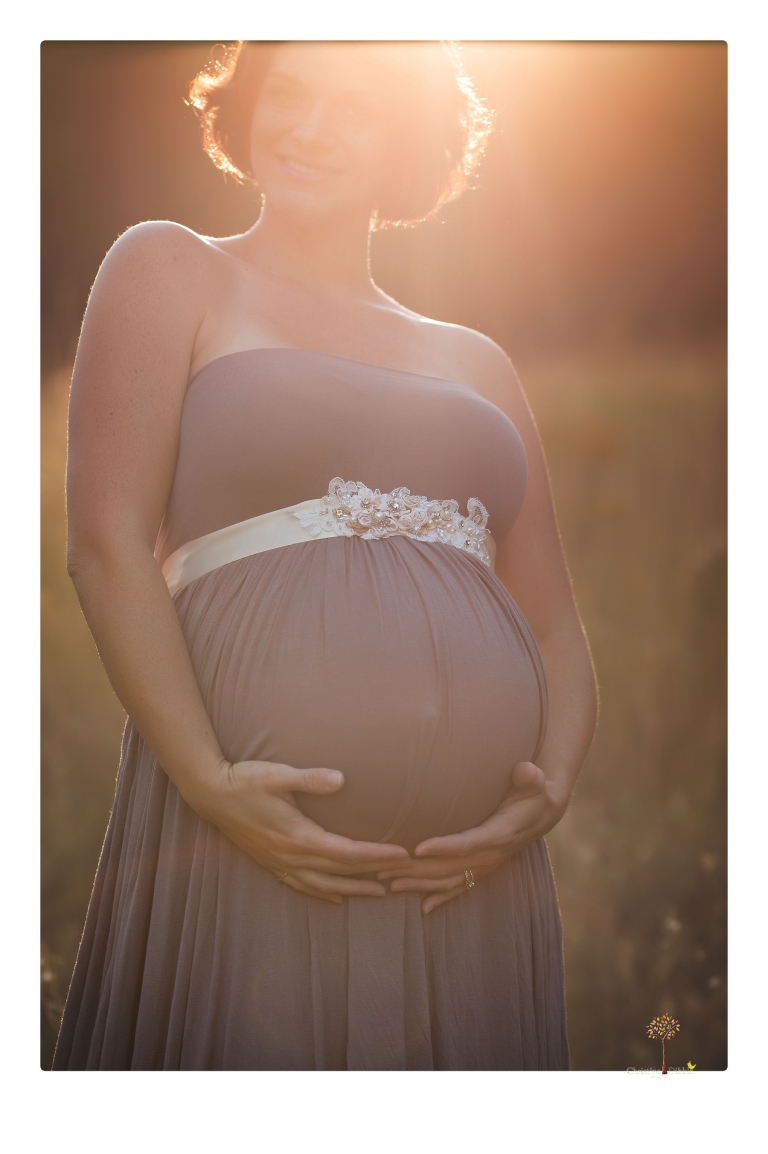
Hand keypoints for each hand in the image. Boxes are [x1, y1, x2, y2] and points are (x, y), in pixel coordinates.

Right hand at [191, 759, 408, 903]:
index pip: (349, 853)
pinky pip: (302, 886)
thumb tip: (341, 779)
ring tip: (379, 893)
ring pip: (324, 885)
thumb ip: (311, 779)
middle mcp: (292, 856)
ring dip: (353, 890)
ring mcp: (280, 862)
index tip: (403, 855)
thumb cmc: (246, 781)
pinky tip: (335, 898)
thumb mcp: (279, 775)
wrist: (211, 794)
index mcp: (299, 837)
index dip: (378, 856)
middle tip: (404, 875)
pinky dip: (323, 894)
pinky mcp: (270, 863)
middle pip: (342, 872)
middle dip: (375, 874)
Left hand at [377, 761, 566, 913]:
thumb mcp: (536, 782)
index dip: (444, 847)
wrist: (544, 812)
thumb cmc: (534, 792)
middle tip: (384, 868)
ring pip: (449, 881)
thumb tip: (527, 770)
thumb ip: (529, 778)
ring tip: (389, 884)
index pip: (467, 843)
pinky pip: (460, 888)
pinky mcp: (483, 869)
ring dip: (419, 884)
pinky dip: (441, 898)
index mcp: (499, 834)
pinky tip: (423, 909)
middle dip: (416, 869)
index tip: (418, 847)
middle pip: (449, 867)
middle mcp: (490, 855)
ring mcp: (485, 866)